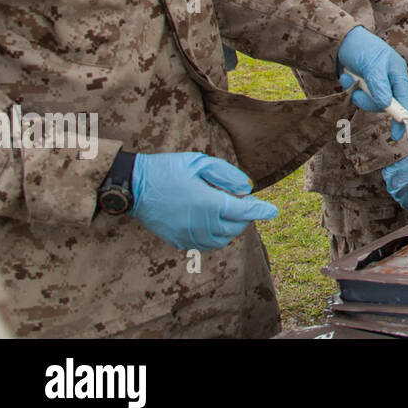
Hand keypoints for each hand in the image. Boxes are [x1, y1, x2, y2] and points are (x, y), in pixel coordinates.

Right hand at [130, 152, 277, 250]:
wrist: (134, 186)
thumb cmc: (169, 169)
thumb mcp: (201, 163)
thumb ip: (227, 175)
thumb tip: (247, 189)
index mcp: (208, 203)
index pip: (243, 211)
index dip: (261, 211)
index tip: (273, 211)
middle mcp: (200, 223)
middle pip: (235, 228)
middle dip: (245, 217)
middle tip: (244, 204)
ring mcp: (188, 234)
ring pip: (221, 240)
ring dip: (231, 228)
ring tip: (229, 213)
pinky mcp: (177, 240)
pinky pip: (205, 245)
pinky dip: (215, 237)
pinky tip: (213, 224)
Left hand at [338, 25, 407, 140]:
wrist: (342, 39)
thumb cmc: (364, 47)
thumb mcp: (373, 65)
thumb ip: (379, 86)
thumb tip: (385, 105)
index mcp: (397, 75)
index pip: (403, 100)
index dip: (401, 117)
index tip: (398, 134)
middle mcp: (388, 82)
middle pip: (383, 105)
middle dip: (369, 101)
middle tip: (358, 93)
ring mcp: (375, 85)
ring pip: (369, 102)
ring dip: (357, 93)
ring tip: (350, 79)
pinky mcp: (363, 86)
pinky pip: (357, 96)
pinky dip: (349, 88)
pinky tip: (346, 77)